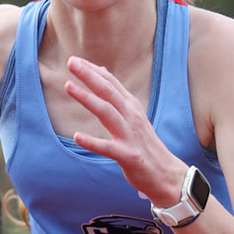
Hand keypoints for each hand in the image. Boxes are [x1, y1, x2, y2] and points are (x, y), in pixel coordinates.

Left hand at [62, 56, 186, 205]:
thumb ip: (118, 96)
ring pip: (106, 112)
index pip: (111, 83)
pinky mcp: (128, 155)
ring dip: (87, 98)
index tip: (76, 60)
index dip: (93, 70)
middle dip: (89, 76)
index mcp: (132, 107)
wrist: (165, 174)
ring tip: (68, 86)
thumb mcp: (134, 116)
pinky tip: (77, 136)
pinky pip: (107, 148)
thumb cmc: (145, 144)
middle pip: (108, 91)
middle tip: (71, 62)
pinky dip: (92, 142)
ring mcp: (130, 136)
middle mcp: (131, 117)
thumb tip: (101, 71)